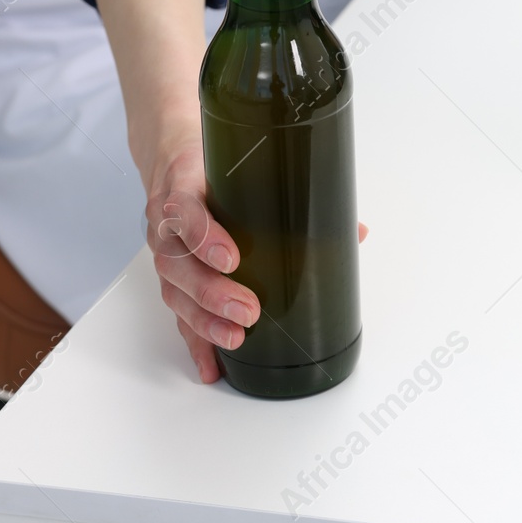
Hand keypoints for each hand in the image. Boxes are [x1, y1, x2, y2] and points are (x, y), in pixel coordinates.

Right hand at [145, 131, 367, 383]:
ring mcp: (165, 252)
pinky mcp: (171, 277)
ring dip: (203, 321)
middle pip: (177, 263)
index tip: (233, 258)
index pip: (185, 210)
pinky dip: (194, 340)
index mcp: (186, 187)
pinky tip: (210, 364)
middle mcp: (167, 223)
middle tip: (249, 310)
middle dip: (211, 292)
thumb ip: (300, 195)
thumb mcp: (247, 168)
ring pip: (174, 291)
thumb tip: (356, 231)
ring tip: (235, 339)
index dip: (204, 236)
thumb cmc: (216, 166)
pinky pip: (177, 312)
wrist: (173, 158)